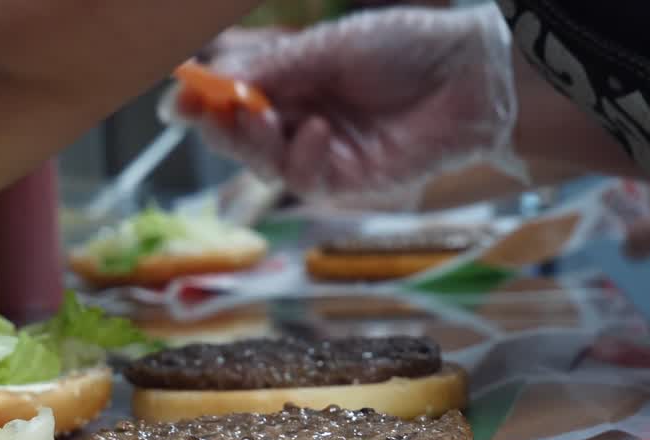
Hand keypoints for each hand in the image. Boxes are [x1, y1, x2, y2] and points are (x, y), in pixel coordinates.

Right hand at [168, 5, 522, 202]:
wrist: (472, 72)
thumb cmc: (405, 47)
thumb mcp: (327, 48)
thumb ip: (270, 70)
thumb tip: (209, 80)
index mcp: (291, 82)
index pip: (233, 99)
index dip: (203, 101)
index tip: (177, 100)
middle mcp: (299, 119)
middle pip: (239, 137)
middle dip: (218, 127)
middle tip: (205, 114)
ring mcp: (322, 153)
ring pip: (265, 164)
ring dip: (254, 143)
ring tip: (261, 119)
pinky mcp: (349, 181)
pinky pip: (306, 180)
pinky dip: (303, 158)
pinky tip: (317, 133)